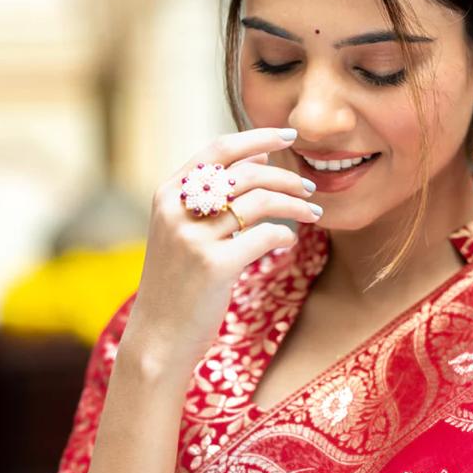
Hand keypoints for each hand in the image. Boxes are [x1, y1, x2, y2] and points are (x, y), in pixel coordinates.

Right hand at [125, 127, 321, 368]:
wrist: (159, 337)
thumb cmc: (178, 283)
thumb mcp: (181, 232)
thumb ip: (209, 196)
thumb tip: (259, 156)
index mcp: (167, 194)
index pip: (217, 150)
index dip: (256, 137)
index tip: (288, 136)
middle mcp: (177, 210)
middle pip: (245, 173)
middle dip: (285, 176)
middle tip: (309, 188)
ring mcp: (194, 238)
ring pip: (260, 202)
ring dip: (295, 204)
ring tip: (313, 213)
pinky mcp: (213, 266)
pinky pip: (264, 236)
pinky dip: (284, 235)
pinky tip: (289, 242)